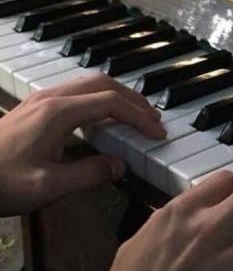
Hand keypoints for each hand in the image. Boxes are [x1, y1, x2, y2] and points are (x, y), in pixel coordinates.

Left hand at [0, 73, 165, 215]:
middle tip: (152, 120)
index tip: (156, 133)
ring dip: (118, 96)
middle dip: (133, 99)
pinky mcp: (36, 106)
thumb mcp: (45, 186)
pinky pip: (78, 93)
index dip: (138, 116)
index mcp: (58, 113)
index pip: (110, 103)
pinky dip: (101, 100)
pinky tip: (103, 117)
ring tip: (135, 116)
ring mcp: (42, 99)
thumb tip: (120, 166)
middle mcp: (52, 98)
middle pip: (103, 84)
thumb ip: (87, 175)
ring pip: (90, 84)